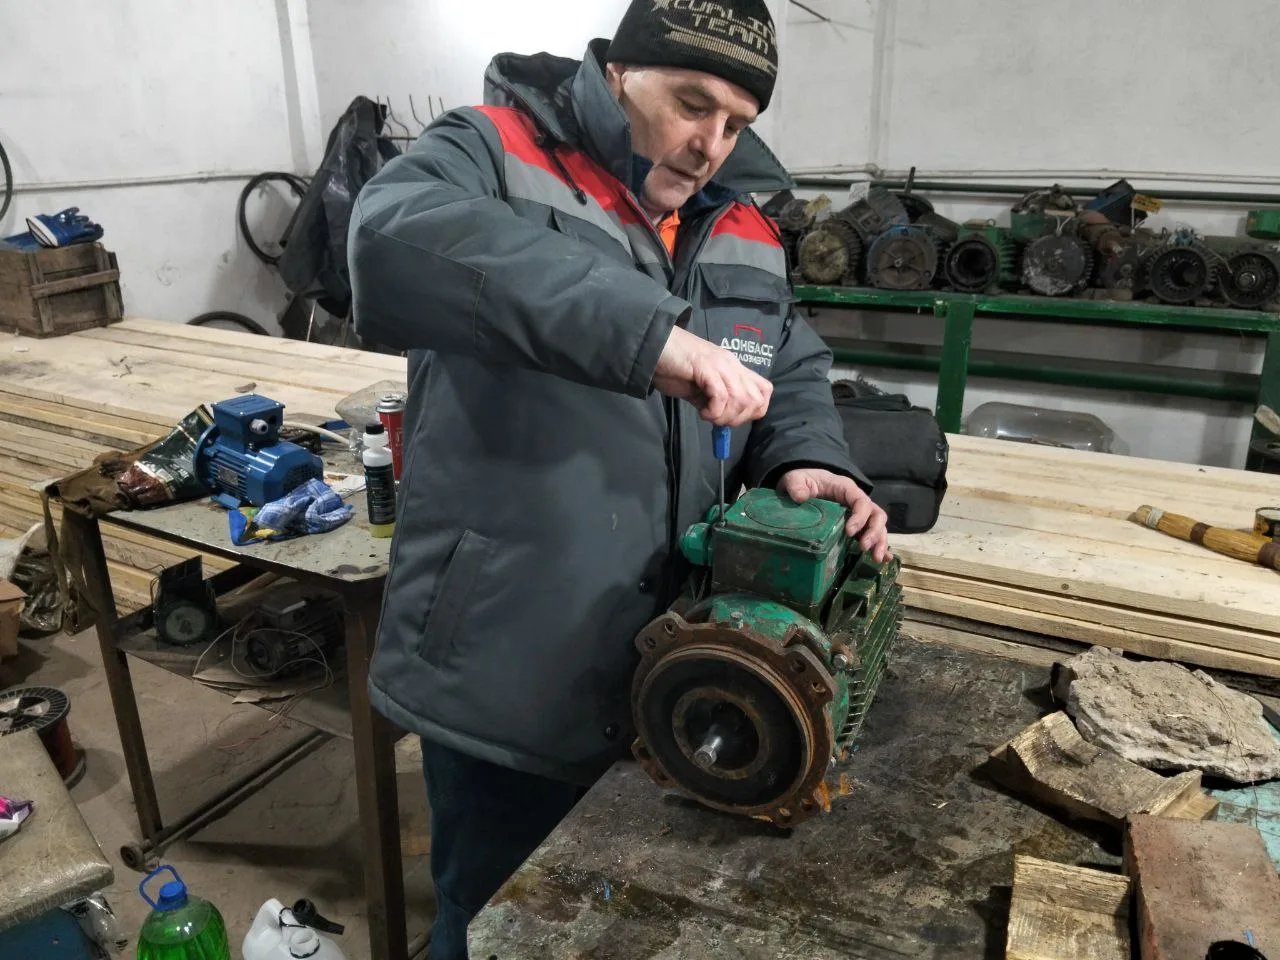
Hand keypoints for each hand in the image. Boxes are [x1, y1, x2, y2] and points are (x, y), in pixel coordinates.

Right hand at [653, 326, 771, 426]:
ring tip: (708, 415)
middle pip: (756, 399)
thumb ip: (714, 399)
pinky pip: (721, 396)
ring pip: (741, 400)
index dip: (753, 411)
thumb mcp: (700, 386)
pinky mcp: (706, 368)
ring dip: (725, 416)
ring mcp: (721, 364)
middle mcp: (732, 364)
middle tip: (718, 419)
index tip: (731, 417)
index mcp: (734, 367)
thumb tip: (723, 419)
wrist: (653, 345)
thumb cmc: (672, 365)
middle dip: (738, 418)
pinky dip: (713, 412)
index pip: (764, 391)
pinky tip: (701, 411)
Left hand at [778, 468, 890, 562]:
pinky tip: (883, 559)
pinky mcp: (855, 526)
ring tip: (876, 559)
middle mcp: (857, 501)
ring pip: (878, 526)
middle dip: (874, 532)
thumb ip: (797, 486)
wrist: (803, 485)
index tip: (849, 531)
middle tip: (864, 547)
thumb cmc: (803, 480)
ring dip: (879, 542)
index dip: (860, 516)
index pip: (862, 501)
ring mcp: (858, 514)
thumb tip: (800, 497)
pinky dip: (879, 546)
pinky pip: (871, 535)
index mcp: (846, 488)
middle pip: (876, 515)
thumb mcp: (796, 479)